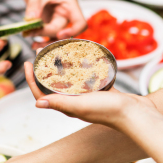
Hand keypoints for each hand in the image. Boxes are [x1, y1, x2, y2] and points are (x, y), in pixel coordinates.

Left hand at [18, 0, 85, 38]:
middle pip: (61, 31)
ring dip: (43, 41)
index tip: (59, 35)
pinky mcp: (44, 18)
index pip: (80, 23)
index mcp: (69, 5)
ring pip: (52, 34)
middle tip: (32, 34)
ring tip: (32, 46)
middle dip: (48, 35)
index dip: (73, 32)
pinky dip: (37, 36)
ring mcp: (54, 16)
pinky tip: (29, 39)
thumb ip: (35, 7)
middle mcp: (64, 13)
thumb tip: (32, 22)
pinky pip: (43, 31)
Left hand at [24, 62, 157, 128]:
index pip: (42, 93)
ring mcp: (86, 95)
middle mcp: (74, 101)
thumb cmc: (108, 111)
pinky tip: (80, 54)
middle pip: (53, 83)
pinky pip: (85, 76)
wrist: (134, 113)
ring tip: (57, 49)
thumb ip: (60, 104)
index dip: (31, 79)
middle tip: (41, 50)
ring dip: (61, 65)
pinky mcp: (98, 89)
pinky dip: (80, 65)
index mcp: (67, 106)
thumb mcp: (81, 106)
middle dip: (44, 68)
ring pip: (68, 78)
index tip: (28, 63)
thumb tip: (37, 103)